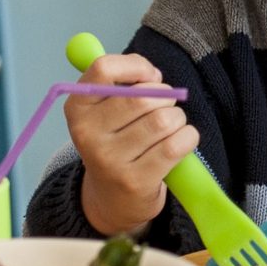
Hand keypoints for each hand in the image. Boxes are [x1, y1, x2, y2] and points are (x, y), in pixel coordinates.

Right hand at [65, 52, 194, 235]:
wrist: (112, 198)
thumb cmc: (119, 140)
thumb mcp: (107, 109)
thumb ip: (124, 81)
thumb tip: (150, 73)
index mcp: (77, 108)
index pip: (103, 68)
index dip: (137, 67)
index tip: (150, 77)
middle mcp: (87, 134)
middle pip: (144, 96)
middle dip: (165, 98)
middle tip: (162, 110)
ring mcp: (109, 160)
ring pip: (164, 119)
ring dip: (178, 119)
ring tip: (168, 130)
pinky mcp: (135, 181)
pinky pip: (178, 143)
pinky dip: (188, 137)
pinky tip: (179, 143)